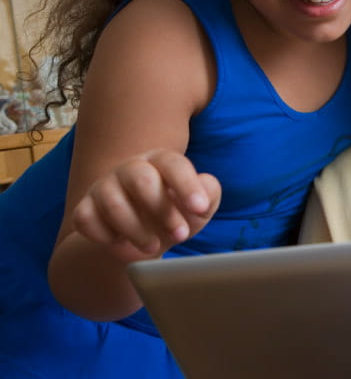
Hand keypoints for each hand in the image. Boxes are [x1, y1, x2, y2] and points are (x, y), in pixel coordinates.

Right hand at [71, 150, 220, 262]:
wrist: (142, 239)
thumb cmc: (175, 215)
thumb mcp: (198, 207)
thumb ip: (208, 194)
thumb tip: (205, 191)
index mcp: (161, 161)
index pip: (173, 164)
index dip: (187, 185)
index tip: (199, 209)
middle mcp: (131, 169)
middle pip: (141, 179)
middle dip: (162, 209)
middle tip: (180, 235)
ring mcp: (104, 187)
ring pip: (113, 203)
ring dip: (136, 230)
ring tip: (154, 247)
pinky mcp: (84, 209)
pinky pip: (86, 220)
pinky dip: (103, 236)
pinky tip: (120, 242)